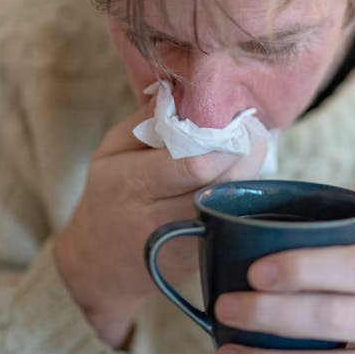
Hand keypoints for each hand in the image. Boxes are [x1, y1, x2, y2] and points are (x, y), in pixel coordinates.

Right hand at [54, 101, 267, 347]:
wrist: (99, 264)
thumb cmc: (108, 195)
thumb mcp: (110, 152)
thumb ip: (144, 120)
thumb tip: (182, 89)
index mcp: (132, 183)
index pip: (194, 164)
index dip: (226, 141)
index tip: (239, 120)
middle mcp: (158, 217)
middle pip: (222, 184)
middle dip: (247, 154)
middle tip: (255, 132)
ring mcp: (182, 243)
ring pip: (233, 204)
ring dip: (250, 175)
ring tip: (252, 151)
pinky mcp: (199, 258)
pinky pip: (232, 221)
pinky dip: (243, 197)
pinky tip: (241, 179)